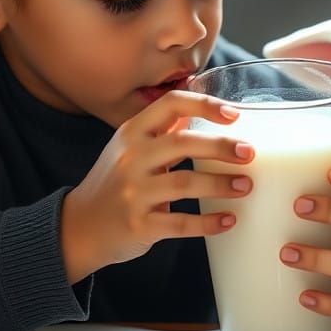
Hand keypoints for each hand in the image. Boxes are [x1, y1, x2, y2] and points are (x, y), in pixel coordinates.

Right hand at [60, 91, 253, 282]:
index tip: (235, 115)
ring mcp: (132, 192)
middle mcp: (130, 158)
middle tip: (249, 153)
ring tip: (245, 186)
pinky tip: (229, 220)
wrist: (80, 226)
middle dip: (221, 146)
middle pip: (182, 143)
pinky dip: (208, 223)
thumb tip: (205, 111)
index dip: (205, 105)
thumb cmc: (115, 182)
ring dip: (220, 185)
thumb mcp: (131, 149)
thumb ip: (164, 132)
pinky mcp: (138, 224)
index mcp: (132, 132)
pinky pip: (180, 223)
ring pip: (185, 183)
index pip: (171, 105)